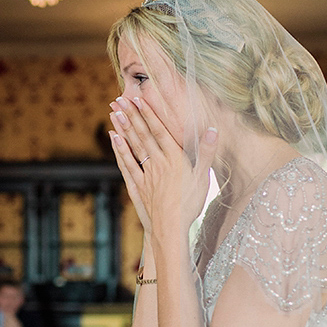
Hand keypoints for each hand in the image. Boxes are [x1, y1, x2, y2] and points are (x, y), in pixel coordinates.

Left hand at [109, 96, 216, 241]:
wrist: (172, 227)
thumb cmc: (191, 203)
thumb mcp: (203, 177)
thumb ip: (206, 152)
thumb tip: (213, 129)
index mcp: (174, 159)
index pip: (158, 131)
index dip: (148, 114)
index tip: (138, 99)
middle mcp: (157, 163)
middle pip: (142, 135)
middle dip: (131, 116)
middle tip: (119, 99)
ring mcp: (145, 174)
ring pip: (132, 147)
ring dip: (122, 128)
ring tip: (113, 112)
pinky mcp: (138, 186)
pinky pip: (127, 164)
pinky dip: (120, 150)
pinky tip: (114, 138)